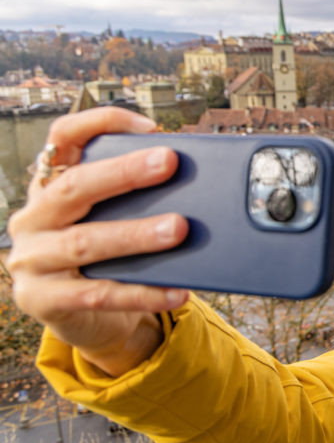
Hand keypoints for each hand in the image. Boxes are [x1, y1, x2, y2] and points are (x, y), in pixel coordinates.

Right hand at [8, 107, 189, 375]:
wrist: (85, 319)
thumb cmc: (107, 257)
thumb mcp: (113, 219)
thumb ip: (135, 197)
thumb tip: (193, 179)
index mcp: (50, 185)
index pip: (63, 137)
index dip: (101, 123)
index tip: (150, 127)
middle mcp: (34, 217)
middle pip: (74, 186)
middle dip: (124, 173)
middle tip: (169, 161)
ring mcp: (32, 261)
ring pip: (85, 242)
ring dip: (136, 234)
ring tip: (179, 228)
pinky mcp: (42, 301)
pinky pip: (99, 295)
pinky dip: (142, 292)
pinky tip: (178, 290)